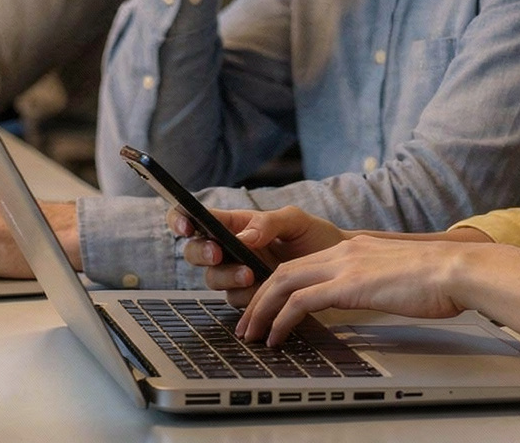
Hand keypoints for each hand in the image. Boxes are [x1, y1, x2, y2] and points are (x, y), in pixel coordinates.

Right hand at [173, 204, 345, 302]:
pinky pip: (235, 300)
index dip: (181, 219)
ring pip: (213, 279)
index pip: (198, 218)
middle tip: (218, 252)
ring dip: (227, 277)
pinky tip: (261, 292)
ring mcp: (237, 275)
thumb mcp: (295, 221)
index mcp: (235, 224)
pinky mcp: (249, 298)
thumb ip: (268, 223)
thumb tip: (243, 238)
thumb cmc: (315, 238)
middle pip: (196, 252)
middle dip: (202, 252)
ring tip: (251, 274)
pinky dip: (244, 297)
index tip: (186, 225)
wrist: (339, 269)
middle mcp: (230, 249)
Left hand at [233, 235, 477, 347]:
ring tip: (252, 334)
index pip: (302, 263)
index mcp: (354, 248)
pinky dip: (282, 319)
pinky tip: (277, 337)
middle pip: (284, 271)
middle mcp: (344, 251)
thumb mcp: (396, 276)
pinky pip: (301, 301)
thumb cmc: (437, 279)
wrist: (456, 270)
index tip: (265, 308)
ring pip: (284, 282)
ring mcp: (345, 265)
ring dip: (262, 310)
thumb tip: (368, 297)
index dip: (276, 286)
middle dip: (259, 298)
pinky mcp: (350, 284)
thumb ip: (374, 281)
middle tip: (247, 324)